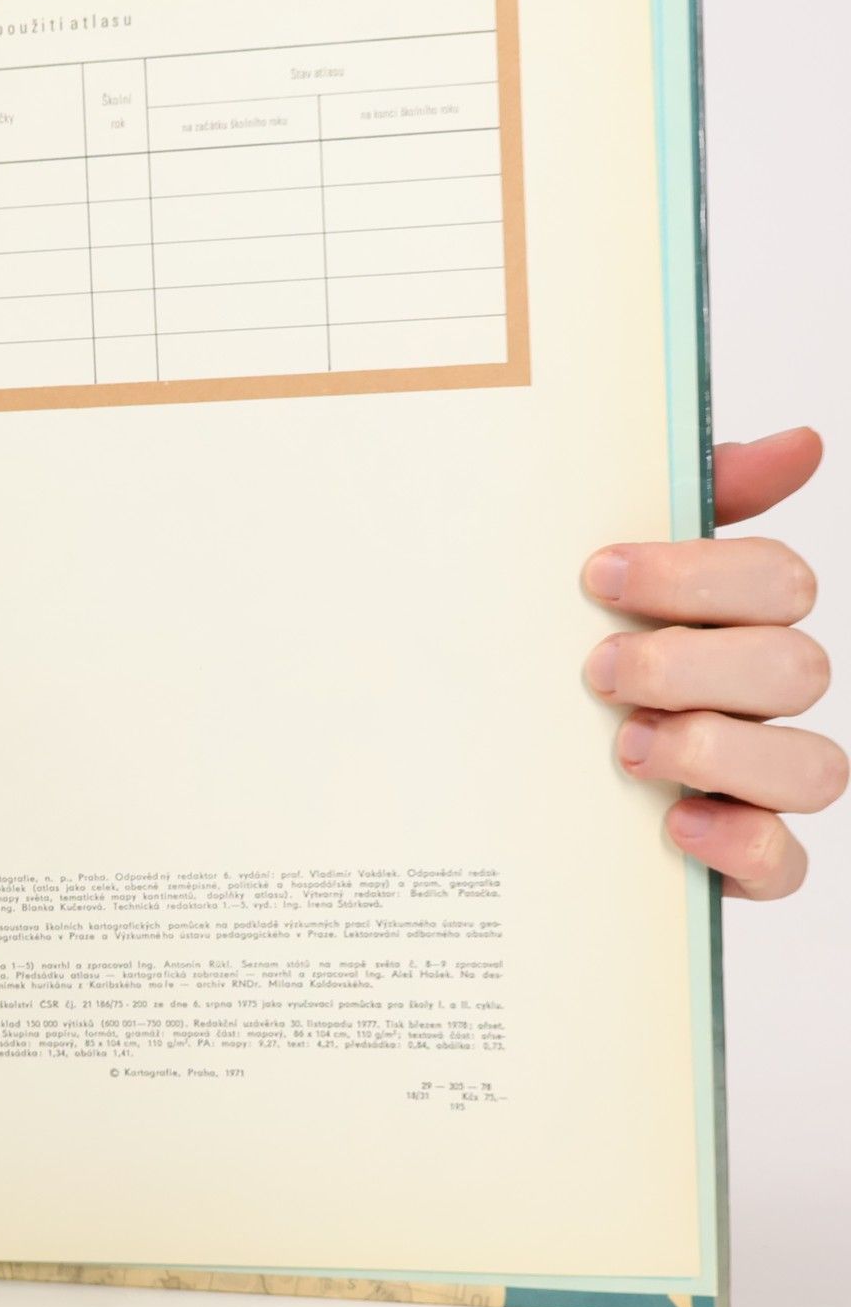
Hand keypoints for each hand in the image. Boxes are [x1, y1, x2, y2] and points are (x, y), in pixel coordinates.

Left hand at [584, 428, 844, 899]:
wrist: (489, 765)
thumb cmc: (564, 648)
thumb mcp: (599, 575)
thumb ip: (687, 502)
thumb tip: (802, 442)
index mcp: (736, 620)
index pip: (777, 580)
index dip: (695, 575)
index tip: (597, 573)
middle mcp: (760, 699)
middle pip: (795, 667)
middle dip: (692, 664)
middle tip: (599, 670)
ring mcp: (759, 781)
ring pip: (815, 767)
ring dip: (718, 751)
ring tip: (627, 748)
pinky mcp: (740, 858)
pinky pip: (787, 863)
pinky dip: (740, 843)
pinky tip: (674, 823)